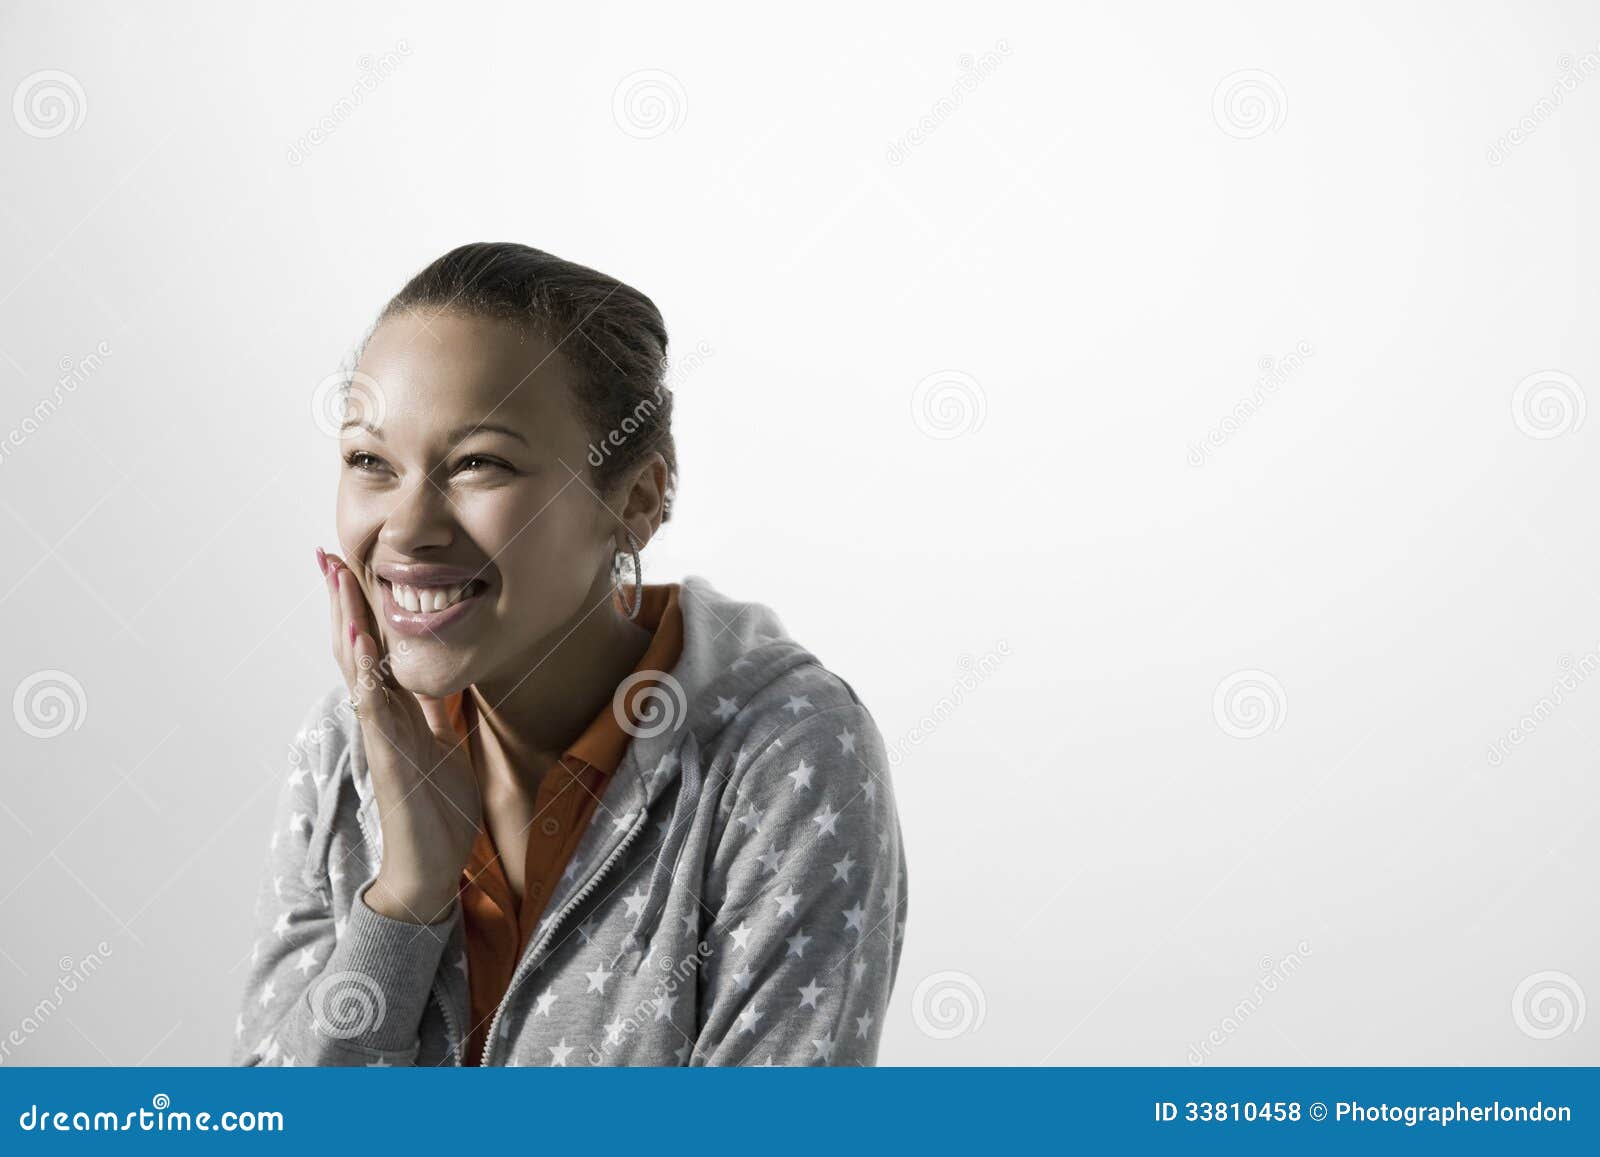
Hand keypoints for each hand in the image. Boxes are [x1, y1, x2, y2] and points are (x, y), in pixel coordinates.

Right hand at [319, 548, 481, 924]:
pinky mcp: (387, 757)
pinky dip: (366, 671)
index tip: (348, 564)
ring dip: (346, 622)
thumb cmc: (436, 810)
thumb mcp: (444, 745)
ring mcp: (379, 735)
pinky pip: (373, 707)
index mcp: (395, 711)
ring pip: (356, 669)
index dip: (362, 606)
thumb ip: (433, 712)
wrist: (430, 868)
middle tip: (326, 553)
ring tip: (338, 578)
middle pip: (354, 647)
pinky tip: (360, 641)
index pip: (372, 647)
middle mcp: (379, 717)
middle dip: (342, 601)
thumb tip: (433, 675)